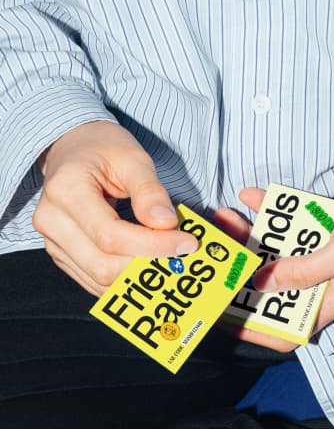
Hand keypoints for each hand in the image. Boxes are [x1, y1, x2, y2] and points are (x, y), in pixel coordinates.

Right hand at [33, 121, 197, 295]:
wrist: (74, 148)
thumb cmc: (102, 148)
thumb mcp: (133, 158)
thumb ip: (150, 192)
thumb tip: (166, 224)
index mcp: (66, 191)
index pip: (111, 236)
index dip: (152, 245)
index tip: (186, 244)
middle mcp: (52, 221)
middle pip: (103, 265)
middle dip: (146, 264)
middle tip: (180, 253)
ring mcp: (54, 242)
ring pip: (99, 279)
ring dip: (138, 275)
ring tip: (167, 258)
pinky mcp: (63, 255)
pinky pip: (95, 280)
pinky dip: (124, 279)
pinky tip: (146, 264)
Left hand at [215, 180, 333, 351]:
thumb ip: (302, 271)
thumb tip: (261, 283)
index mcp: (327, 299)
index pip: (285, 329)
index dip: (254, 329)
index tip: (223, 316)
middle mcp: (316, 278)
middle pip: (269, 284)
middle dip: (240, 272)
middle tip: (217, 256)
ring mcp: (312, 250)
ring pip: (270, 249)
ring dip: (247, 234)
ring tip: (225, 218)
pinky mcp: (311, 224)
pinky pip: (282, 219)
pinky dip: (267, 207)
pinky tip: (250, 195)